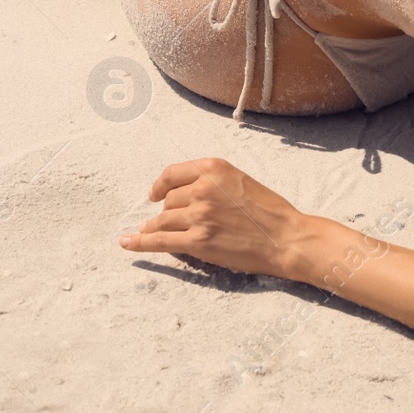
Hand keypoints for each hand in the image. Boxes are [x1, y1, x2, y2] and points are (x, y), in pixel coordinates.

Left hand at [120, 157, 306, 278]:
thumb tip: (182, 192)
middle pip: (169, 200)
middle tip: (170, 221)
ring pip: (163, 220)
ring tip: (148, 232)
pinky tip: (127, 243)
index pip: (173, 173)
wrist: (286, 238)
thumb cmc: (269, 211)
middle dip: (168, 211)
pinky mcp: (198, 242)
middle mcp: (203, 189)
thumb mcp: (240, 180)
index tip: (155, 194)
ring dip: (155, 227)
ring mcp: (199, 216)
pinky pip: (160, 241)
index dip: (160, 185)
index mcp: (214, 168)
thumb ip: (212, 181)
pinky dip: (140, 243)